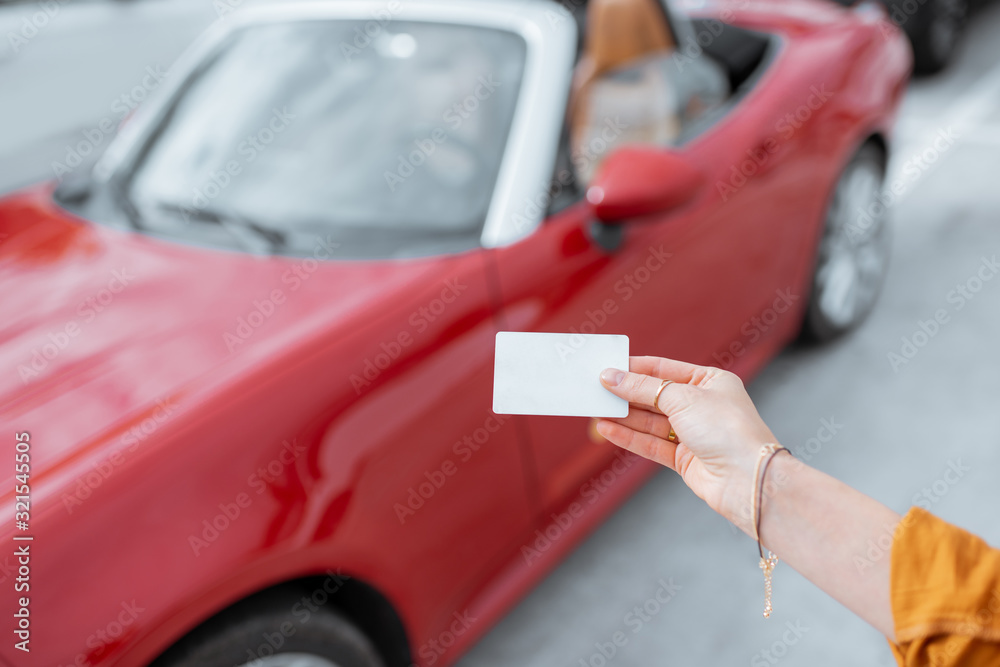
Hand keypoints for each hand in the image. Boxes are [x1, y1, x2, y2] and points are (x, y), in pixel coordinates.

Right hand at [598, 356, 778, 533]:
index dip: (634, 368)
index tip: (606, 367)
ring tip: (595, 409)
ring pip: (650, 421)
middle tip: (595, 389)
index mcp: (710, 382)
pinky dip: (628, 436)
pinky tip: (607, 429)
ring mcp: (694, 434)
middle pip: (655, 396)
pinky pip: (651, 444)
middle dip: (626, 394)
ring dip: (623, 416)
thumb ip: (642, 388)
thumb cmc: (727, 429)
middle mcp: (702, 406)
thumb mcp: (681, 398)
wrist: (747, 479)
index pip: (664, 369)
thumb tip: (611, 376)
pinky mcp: (685, 459)